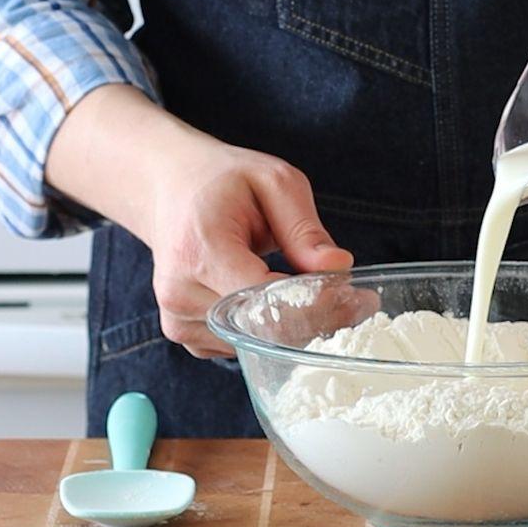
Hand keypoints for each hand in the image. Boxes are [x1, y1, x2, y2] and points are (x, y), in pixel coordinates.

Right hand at [45, 85, 353, 358]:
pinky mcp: (183, 331)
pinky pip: (239, 345)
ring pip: (255, 343)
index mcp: (201, 249)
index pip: (264, 300)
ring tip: (319, 295)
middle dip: (315, 319)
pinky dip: (267, 330)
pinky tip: (280, 302)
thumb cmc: (223, 181)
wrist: (171, 187)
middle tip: (357, 304)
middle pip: (262, 328)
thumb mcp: (274, 182)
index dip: (314, 305)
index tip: (354, 296)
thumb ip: (304, 229)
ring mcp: (178, 316)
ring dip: (294, 327)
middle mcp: (181, 290)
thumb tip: (339, 267)